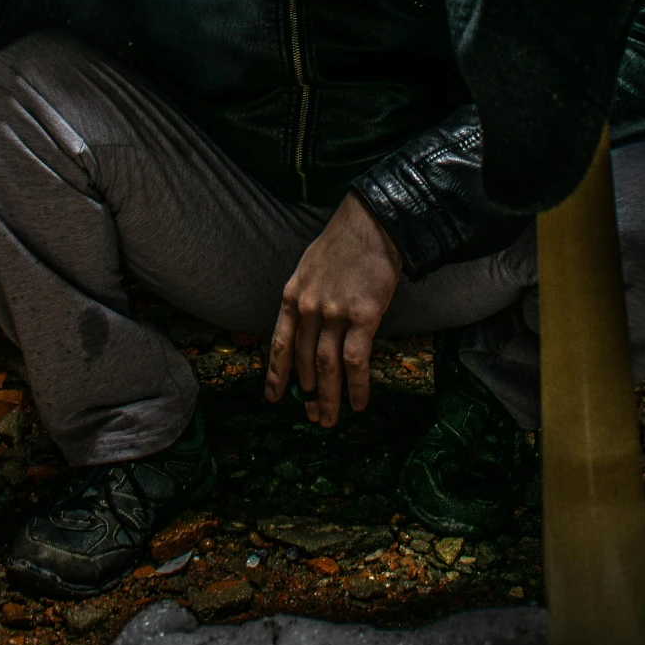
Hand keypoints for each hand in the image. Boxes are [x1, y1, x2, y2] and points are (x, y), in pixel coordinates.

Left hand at [265, 193, 402, 426]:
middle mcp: (309, 309)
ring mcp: (334, 313)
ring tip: (329, 420)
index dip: (276, 374)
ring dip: (328, 398)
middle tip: (311, 415)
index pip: (279, 344)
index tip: (273, 397)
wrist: (371, 225)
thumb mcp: (308, 269)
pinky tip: (358, 403)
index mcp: (292, 297)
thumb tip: (308, 332)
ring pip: (327, 367)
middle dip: (306, 393)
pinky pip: (356, 361)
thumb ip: (304, 300)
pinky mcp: (363, 317)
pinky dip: (356, 387)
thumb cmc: (342, 245)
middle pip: (303, 361)